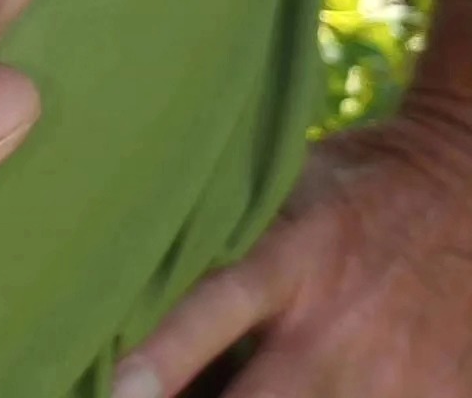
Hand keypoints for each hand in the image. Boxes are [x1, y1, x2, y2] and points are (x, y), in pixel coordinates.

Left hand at [111, 110, 471, 397]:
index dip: (168, 351)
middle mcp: (337, 323)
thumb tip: (127, 257)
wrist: (460, 184)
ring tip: (230, 389)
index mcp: (294, 256)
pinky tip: (311, 391)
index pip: (219, 304)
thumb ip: (222, 232)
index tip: (122, 388)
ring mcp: (391, 374)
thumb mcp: (282, 186)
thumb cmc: (348, 183)